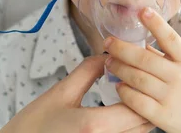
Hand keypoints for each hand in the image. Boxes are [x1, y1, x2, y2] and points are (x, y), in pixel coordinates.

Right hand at [0, 55, 153, 132]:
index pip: (136, 108)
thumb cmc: (34, 125)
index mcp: (94, 126)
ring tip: (134, 97)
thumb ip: (88, 72)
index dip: (143, 89)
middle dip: (147, 103)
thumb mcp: (60, 92)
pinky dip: (129, 128)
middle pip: (142, 126)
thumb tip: (108, 56)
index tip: (140, 74)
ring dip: (139, 117)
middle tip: (142, 83)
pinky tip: (121, 115)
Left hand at [104, 8, 180, 132]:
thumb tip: (136, 39)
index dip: (156, 24)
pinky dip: (124, 92)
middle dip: (122, 49)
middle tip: (108, 42)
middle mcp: (180, 77)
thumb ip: (164, 53)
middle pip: (145, 59)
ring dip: (119, 68)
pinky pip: (137, 102)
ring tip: (109, 62)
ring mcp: (171, 97)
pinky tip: (119, 86)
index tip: (142, 10)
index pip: (171, 39)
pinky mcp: (163, 116)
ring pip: (137, 79)